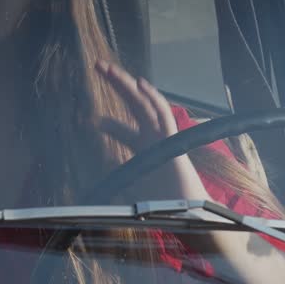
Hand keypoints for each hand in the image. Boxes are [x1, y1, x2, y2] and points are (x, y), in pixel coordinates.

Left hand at [95, 60, 209, 200]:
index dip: (110, 124)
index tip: (91, 120)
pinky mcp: (173, 143)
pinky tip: (139, 83)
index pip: (125, 131)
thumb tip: (103, 180)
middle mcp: (156, 139)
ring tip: (108, 68)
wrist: (193, 216)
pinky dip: (152, 98)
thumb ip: (123, 181)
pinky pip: (163, 116)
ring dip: (126, 85)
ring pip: (144, 104)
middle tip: (97, 66)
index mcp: (148, 151)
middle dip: (116, 86)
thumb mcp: (136, 191)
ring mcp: (164, 138)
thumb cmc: (168, 209)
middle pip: (134, 106)